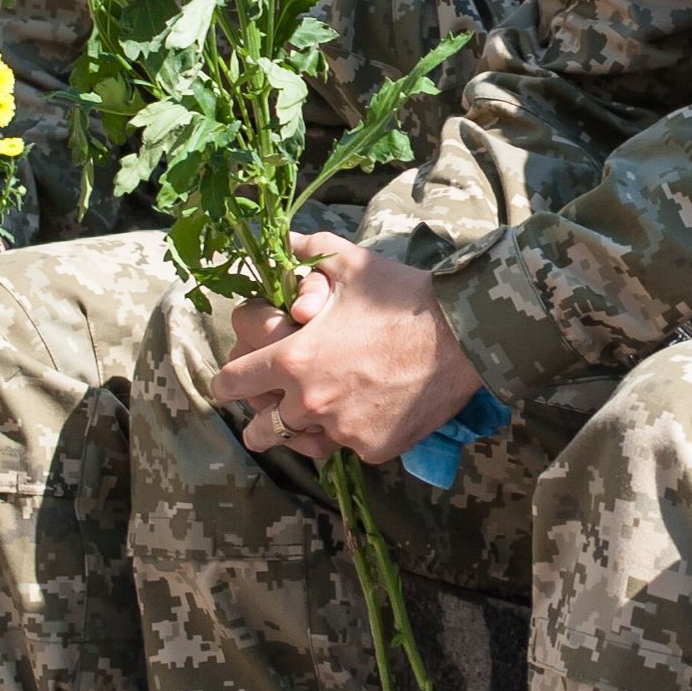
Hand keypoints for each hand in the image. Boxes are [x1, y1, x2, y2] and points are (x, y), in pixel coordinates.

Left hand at [211, 231, 482, 463]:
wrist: (464, 335)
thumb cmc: (402, 296)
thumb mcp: (349, 263)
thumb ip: (305, 252)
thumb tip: (279, 242)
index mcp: (292, 360)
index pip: (231, 383)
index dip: (228, 379)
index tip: (236, 377)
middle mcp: (309, 403)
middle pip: (258, 432)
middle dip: (259, 418)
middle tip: (272, 404)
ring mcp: (342, 431)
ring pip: (300, 445)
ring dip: (300, 431)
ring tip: (314, 414)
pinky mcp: (373, 448)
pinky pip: (349, 448)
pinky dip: (351, 434)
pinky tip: (364, 412)